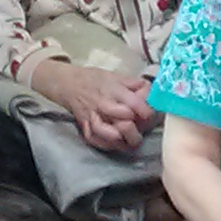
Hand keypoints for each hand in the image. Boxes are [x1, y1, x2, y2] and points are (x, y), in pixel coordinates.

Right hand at [39, 63, 153, 152]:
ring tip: (132, 140)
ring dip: (123, 138)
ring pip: (109, 134)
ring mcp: (93, 117)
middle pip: (123, 120)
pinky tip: (118, 144)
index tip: (149, 114)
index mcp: (113, 89)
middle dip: (136, 127)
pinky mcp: (85, 127)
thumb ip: (134, 84)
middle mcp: (103, 104)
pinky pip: (96, 140)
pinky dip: (108, 145)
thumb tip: (151, 91)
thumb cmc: (95, 79)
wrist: (69, 84)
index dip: (145, 110)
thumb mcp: (116, 75)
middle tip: (142, 128)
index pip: (133, 103)